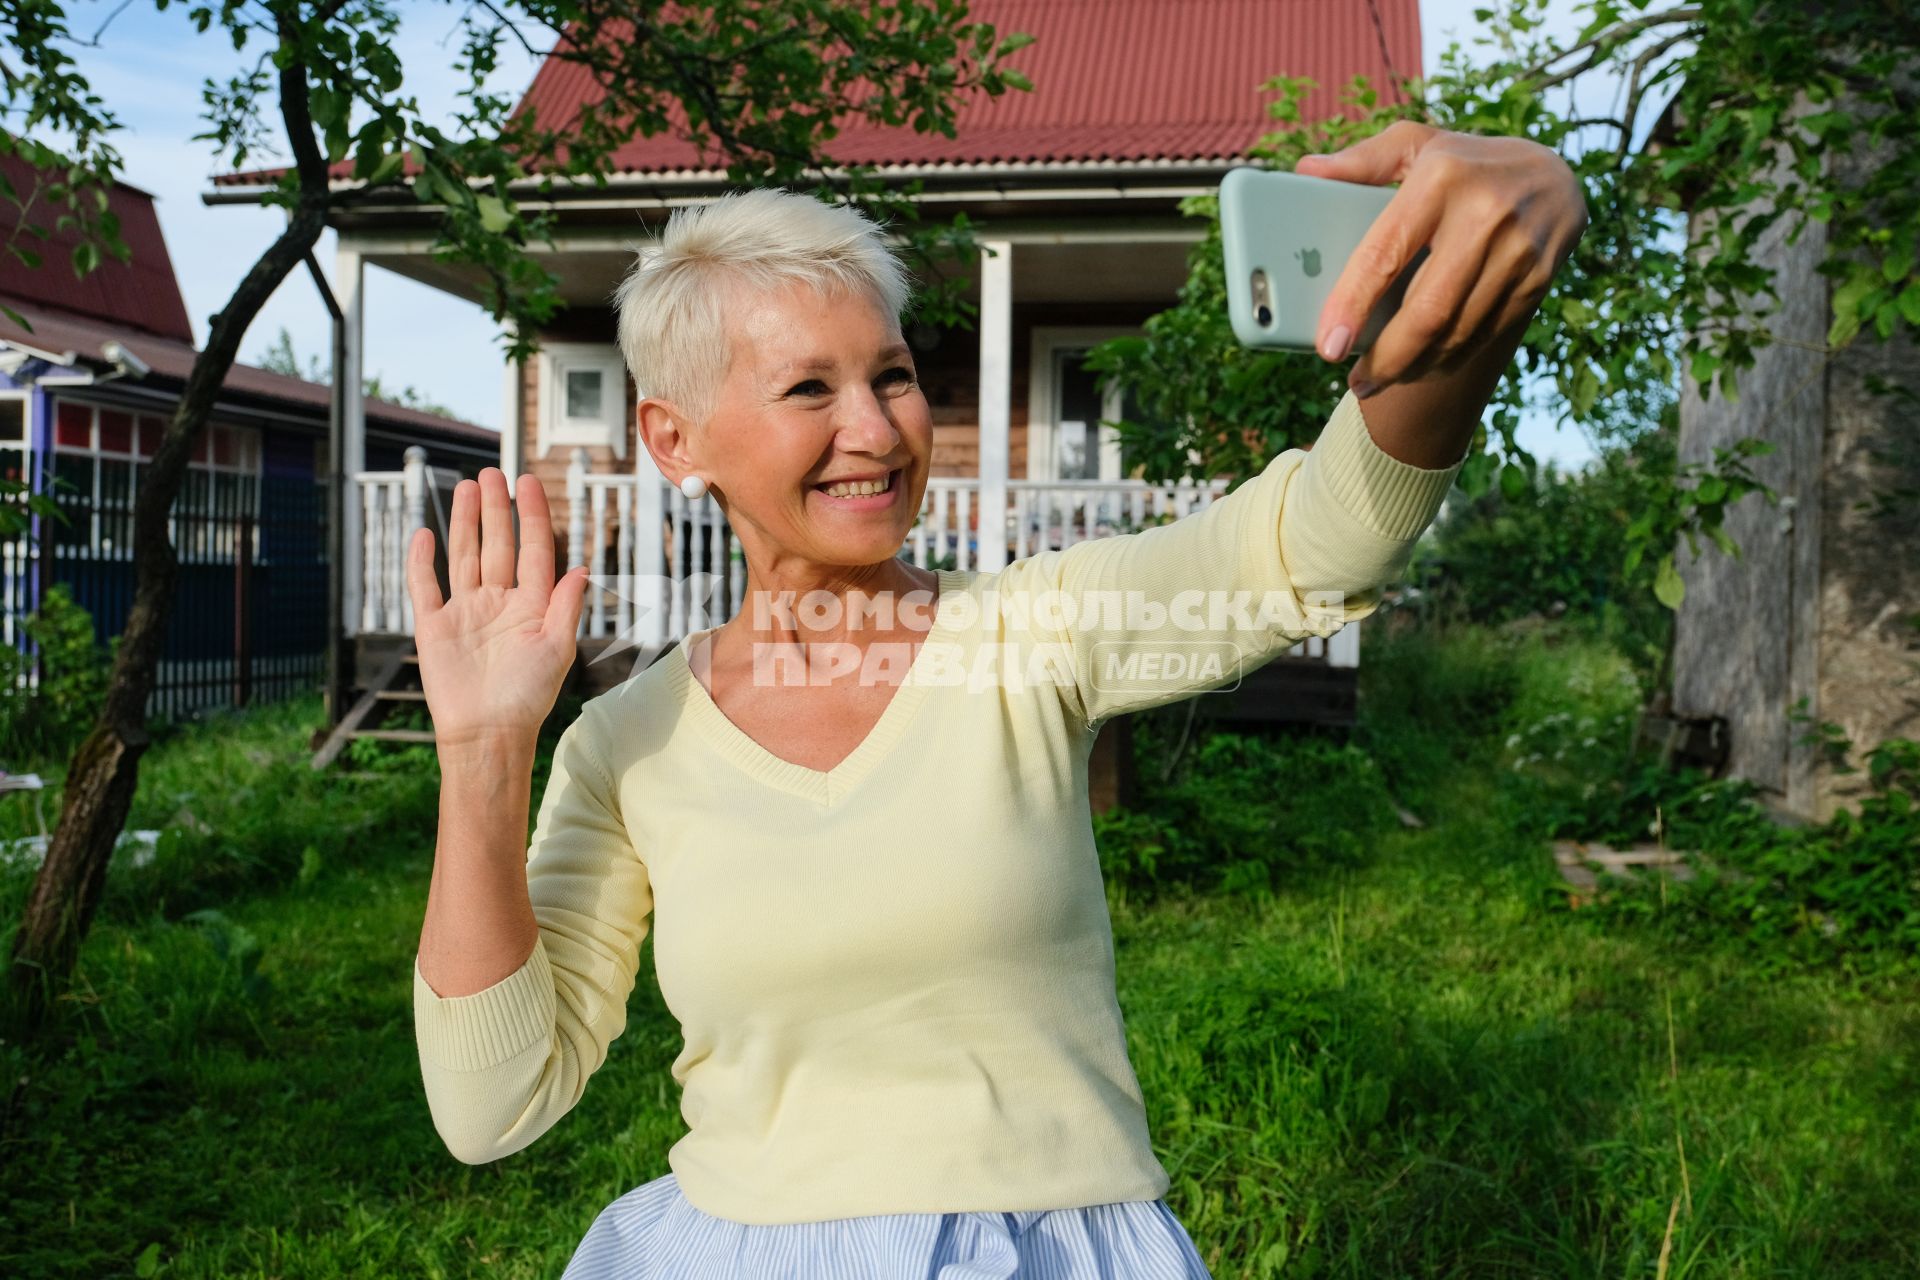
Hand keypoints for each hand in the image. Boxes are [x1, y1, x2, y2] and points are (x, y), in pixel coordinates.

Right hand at [405, 468, 589, 752]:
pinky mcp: (434, 627)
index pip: (534, 551)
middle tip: (493, 473)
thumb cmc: (528, 697)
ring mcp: (465, 612)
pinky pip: (425, 587)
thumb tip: (581, 568)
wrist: (487, 733)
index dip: (532, 517)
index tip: (529, 483)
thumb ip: (566, 606)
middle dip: (496, 510)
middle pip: (497, 546)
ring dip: (465, 522)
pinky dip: (422, 561)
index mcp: (532, 606)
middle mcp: (499, 603)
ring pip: (464, 556)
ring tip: (467, 487)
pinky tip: (426, 533)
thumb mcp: (557, 649)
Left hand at [1294, 121, 1588, 396]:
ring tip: (1381, 378)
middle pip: (1427, 310)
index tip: (1329, 345)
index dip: (1354, 304)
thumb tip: (1306, 172)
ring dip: (1415, 367)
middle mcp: (1484, 214)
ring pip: (1457, 331)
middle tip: (1356, 382)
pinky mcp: (1539, 278)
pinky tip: (1422, 366)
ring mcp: (1517, 250)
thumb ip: (1362, 161)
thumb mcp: (1416, 145)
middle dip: (1387, 358)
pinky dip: (1448, 359)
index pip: (1386, 252)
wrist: (1555, 174)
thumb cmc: (1464, 163)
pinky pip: (1485, 335)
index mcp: (1440, 178)